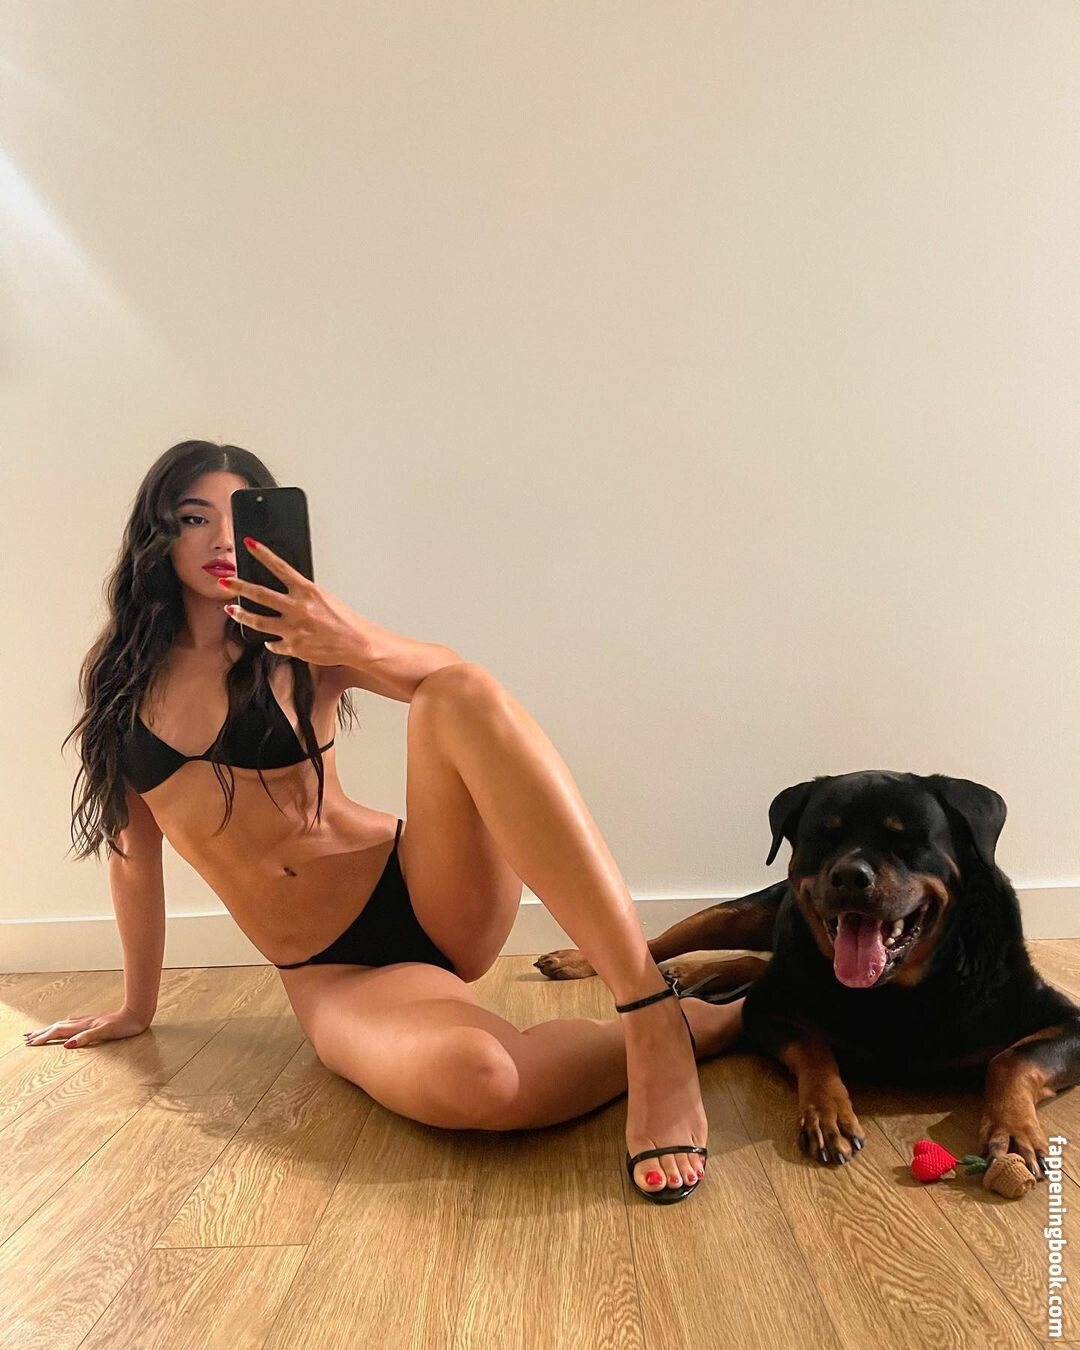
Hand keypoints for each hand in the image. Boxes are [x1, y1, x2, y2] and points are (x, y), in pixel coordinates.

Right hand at [23, 1006, 150, 1047]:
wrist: (138, 1013)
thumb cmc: (124, 1025)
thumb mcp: (105, 1033)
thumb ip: (86, 1038)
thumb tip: (67, 1045)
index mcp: (84, 1026)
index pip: (58, 1032)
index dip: (44, 1038)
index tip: (29, 1043)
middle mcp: (84, 1022)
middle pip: (57, 1027)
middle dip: (42, 1033)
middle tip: (26, 1038)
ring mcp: (89, 1021)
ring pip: (64, 1024)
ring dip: (50, 1029)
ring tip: (40, 1032)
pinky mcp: (95, 1021)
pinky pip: (73, 1024)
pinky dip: (63, 1027)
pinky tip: (65, 1027)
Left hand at [219, 537, 366, 665]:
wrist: (357, 642)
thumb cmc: (345, 620)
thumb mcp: (324, 598)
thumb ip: (302, 595)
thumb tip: (285, 593)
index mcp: (307, 591)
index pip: (280, 567)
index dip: (262, 554)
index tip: (248, 544)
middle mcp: (297, 608)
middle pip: (260, 594)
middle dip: (238, 586)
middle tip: (224, 581)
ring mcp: (293, 628)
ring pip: (258, 621)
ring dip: (242, 615)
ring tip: (230, 610)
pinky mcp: (293, 646)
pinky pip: (274, 644)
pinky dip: (271, 641)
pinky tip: (268, 640)